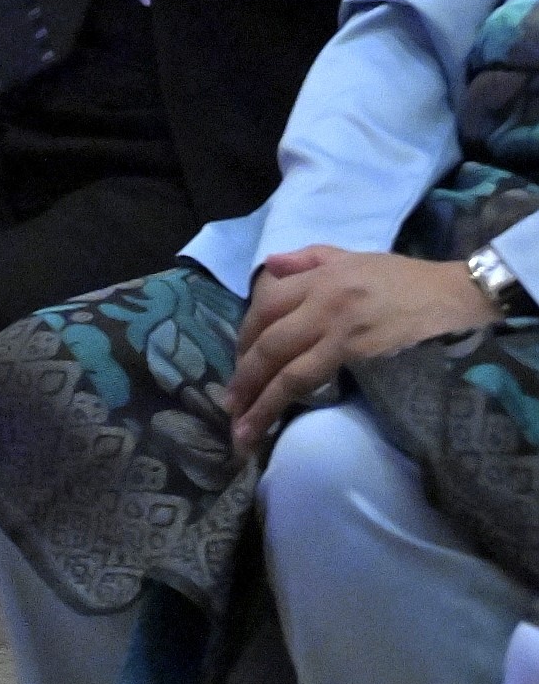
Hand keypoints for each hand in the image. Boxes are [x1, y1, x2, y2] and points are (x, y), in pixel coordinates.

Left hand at [230, 245, 495, 454]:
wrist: (454, 294)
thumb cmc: (407, 279)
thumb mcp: (355, 256)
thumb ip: (309, 258)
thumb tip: (270, 265)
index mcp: (318, 275)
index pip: (265, 304)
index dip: (244, 335)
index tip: (237, 360)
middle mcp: (320, 299)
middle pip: (267, 339)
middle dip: (243, 374)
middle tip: (228, 403)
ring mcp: (336, 326)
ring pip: (283, 366)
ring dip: (256, 398)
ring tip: (239, 427)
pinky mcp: (355, 349)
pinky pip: (308, 377)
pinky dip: (284, 397)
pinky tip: (271, 416)